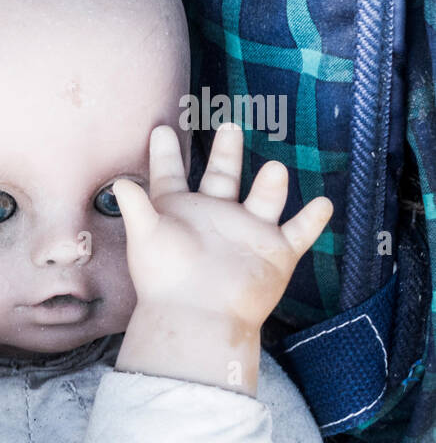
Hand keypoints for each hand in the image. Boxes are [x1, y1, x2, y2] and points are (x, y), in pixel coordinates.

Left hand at [113, 123, 331, 330]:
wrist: (197, 317)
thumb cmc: (165, 279)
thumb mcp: (146, 236)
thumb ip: (136, 207)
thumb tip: (119, 182)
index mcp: (179, 211)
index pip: (170, 175)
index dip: (166, 154)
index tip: (161, 129)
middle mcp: (215, 216)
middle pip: (222, 176)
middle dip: (226, 152)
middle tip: (229, 126)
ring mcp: (247, 232)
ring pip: (265, 197)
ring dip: (272, 183)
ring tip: (276, 168)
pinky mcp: (276, 252)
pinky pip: (300, 231)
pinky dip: (313, 219)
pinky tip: (323, 203)